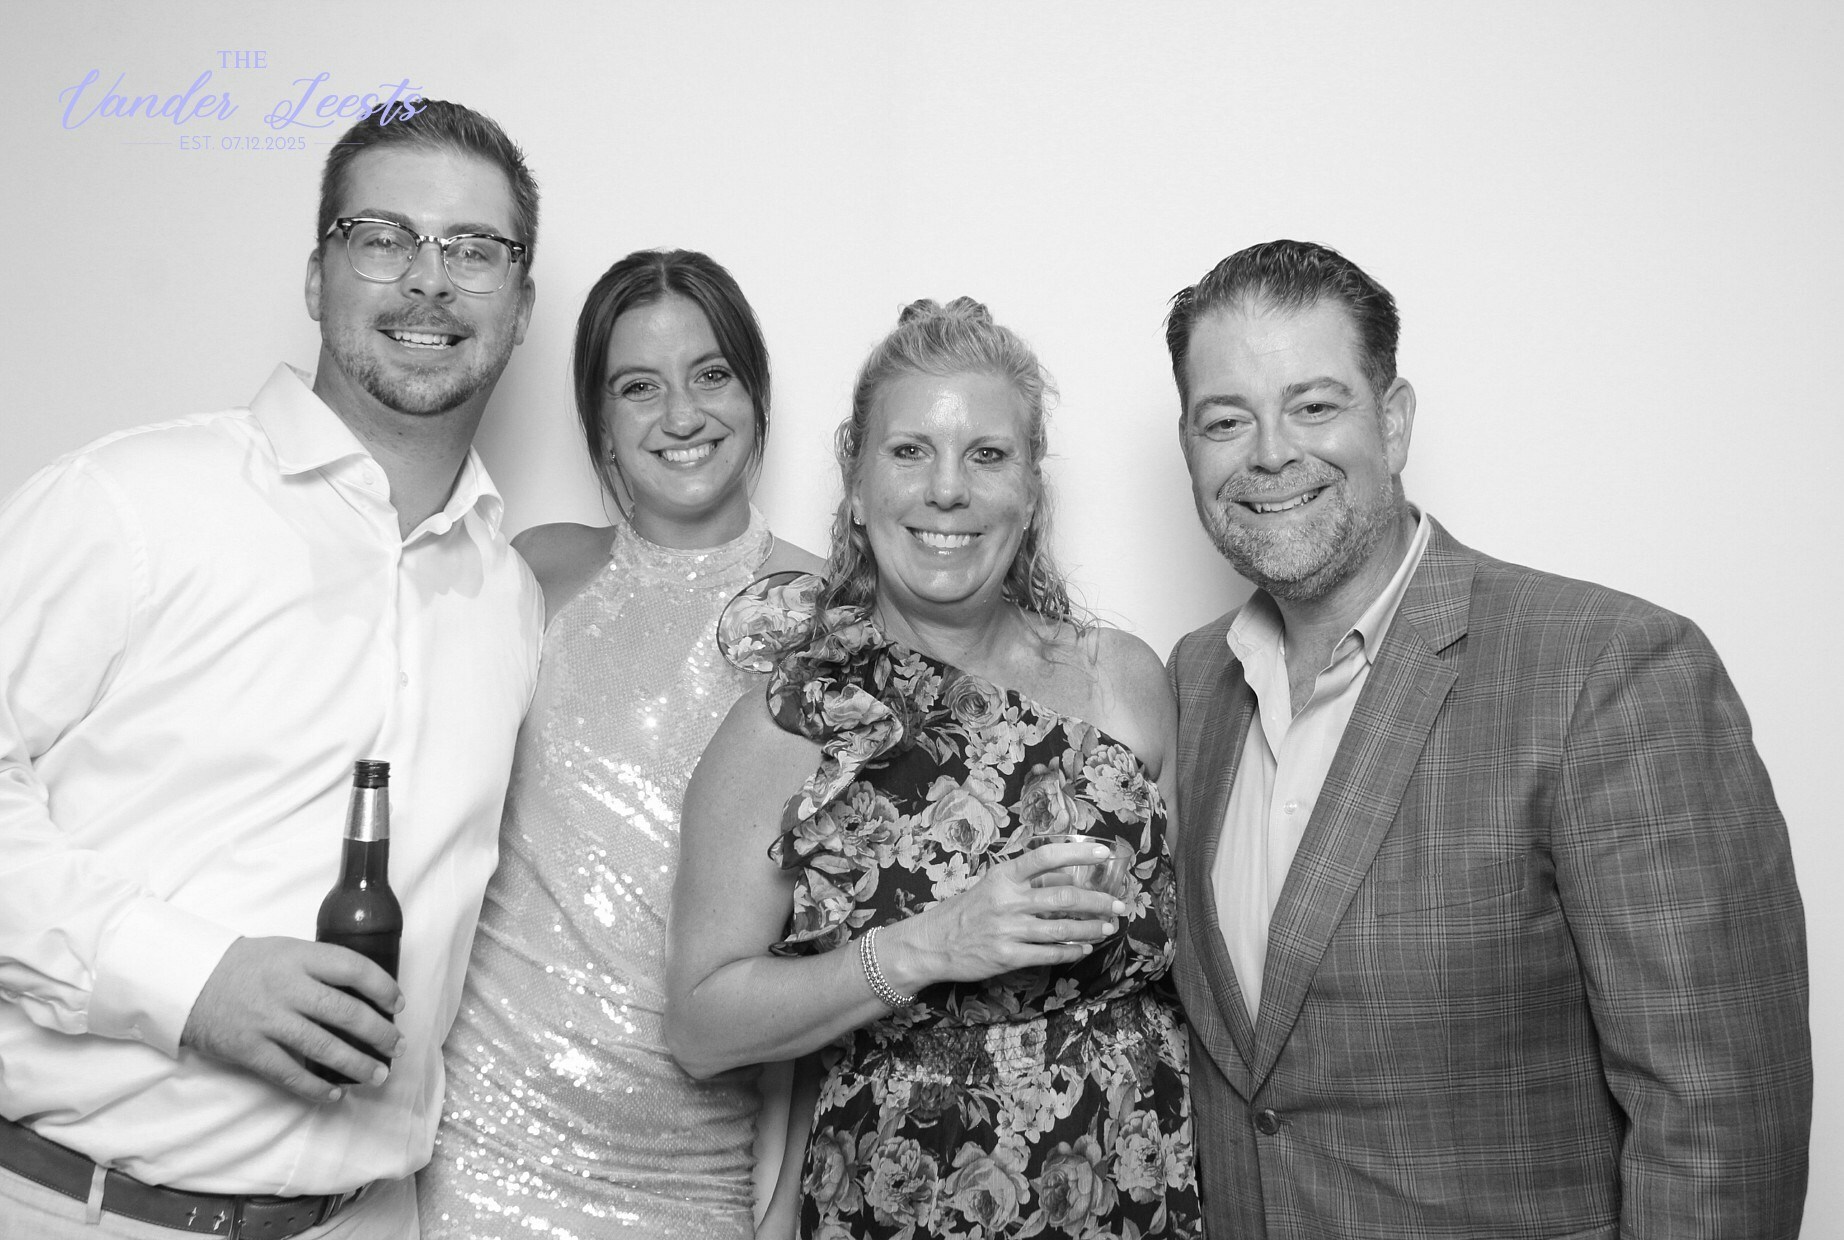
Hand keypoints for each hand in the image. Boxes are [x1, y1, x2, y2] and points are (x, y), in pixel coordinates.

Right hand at [180, 936, 403, 1102]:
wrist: (189, 982)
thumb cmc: (247, 965)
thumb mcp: (286, 950)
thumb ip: (319, 966)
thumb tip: (364, 991)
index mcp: (300, 957)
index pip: (354, 968)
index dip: (383, 987)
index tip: (398, 1005)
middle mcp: (287, 987)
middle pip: (345, 1012)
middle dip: (379, 1034)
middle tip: (397, 1047)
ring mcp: (268, 1020)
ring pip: (324, 1047)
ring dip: (357, 1065)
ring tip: (378, 1075)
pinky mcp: (250, 1049)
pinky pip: (290, 1073)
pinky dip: (315, 1087)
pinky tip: (334, 1094)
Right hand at [883, 841, 1127, 989]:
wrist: (931, 943)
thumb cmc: (965, 911)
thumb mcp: (991, 886)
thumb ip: (1027, 881)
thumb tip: (1069, 877)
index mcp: (1004, 876)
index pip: (1046, 857)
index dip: (1079, 854)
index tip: (1104, 855)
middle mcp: (1008, 900)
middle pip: (1064, 897)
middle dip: (1098, 901)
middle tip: (1119, 904)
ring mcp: (1008, 930)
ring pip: (1062, 928)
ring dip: (1091, 928)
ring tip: (1108, 927)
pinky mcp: (1007, 957)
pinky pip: (1048, 954)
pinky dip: (1071, 952)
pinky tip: (1084, 948)